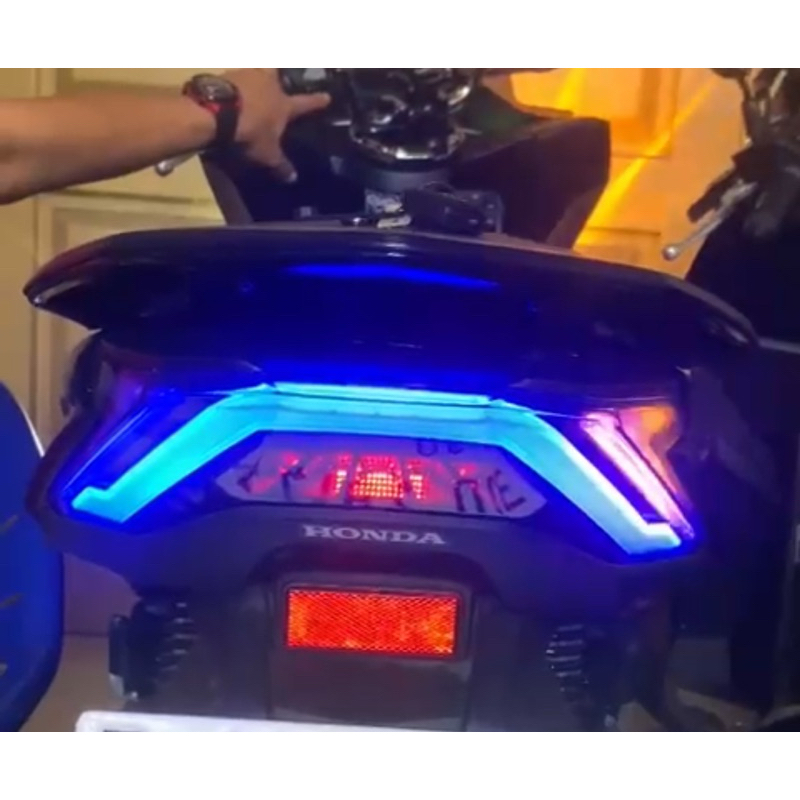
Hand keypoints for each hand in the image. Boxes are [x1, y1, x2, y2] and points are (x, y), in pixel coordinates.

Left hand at [222, 68, 329, 182]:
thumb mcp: (267, 153)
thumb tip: (293, 178)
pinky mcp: (227, 73)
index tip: (327, 97)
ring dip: (254, 76)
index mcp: (283, 104)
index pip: (305, 104)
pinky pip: (235, 75)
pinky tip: (230, 87)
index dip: (316, 102)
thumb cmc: (251, 131)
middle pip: (277, 74)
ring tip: (249, 82)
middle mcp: (269, 84)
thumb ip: (280, 164)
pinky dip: (234, 82)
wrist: (219, 111)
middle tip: (274, 76)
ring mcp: (248, 75)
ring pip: (256, 70)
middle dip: (277, 75)